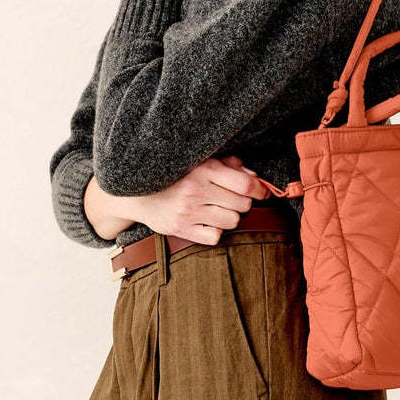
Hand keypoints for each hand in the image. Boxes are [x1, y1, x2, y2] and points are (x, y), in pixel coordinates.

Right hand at [131, 154, 269, 245]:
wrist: (138, 193)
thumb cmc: (175, 176)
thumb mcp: (200, 162)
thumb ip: (227, 166)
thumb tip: (253, 176)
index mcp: (203, 170)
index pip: (244, 184)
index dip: (259, 189)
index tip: (261, 191)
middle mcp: (196, 190)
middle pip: (242, 204)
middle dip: (243, 202)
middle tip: (234, 199)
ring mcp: (188, 211)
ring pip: (232, 221)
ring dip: (231, 217)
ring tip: (220, 210)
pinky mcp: (181, 229)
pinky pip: (215, 237)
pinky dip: (216, 231)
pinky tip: (208, 222)